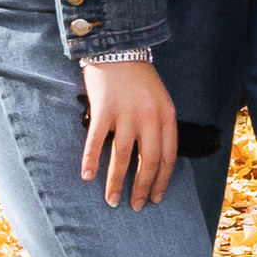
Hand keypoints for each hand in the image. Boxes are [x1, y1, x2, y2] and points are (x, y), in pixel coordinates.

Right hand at [80, 59, 179, 208]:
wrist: (119, 50)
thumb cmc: (140, 79)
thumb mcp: (160, 100)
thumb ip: (160, 126)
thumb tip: (155, 160)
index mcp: (167, 116)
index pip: (169, 156)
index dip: (162, 180)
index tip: (157, 197)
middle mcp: (149, 117)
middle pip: (148, 162)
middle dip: (142, 188)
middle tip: (135, 206)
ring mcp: (126, 114)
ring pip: (122, 157)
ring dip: (116, 183)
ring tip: (112, 200)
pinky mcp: (103, 110)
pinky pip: (96, 141)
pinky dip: (91, 160)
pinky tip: (87, 176)